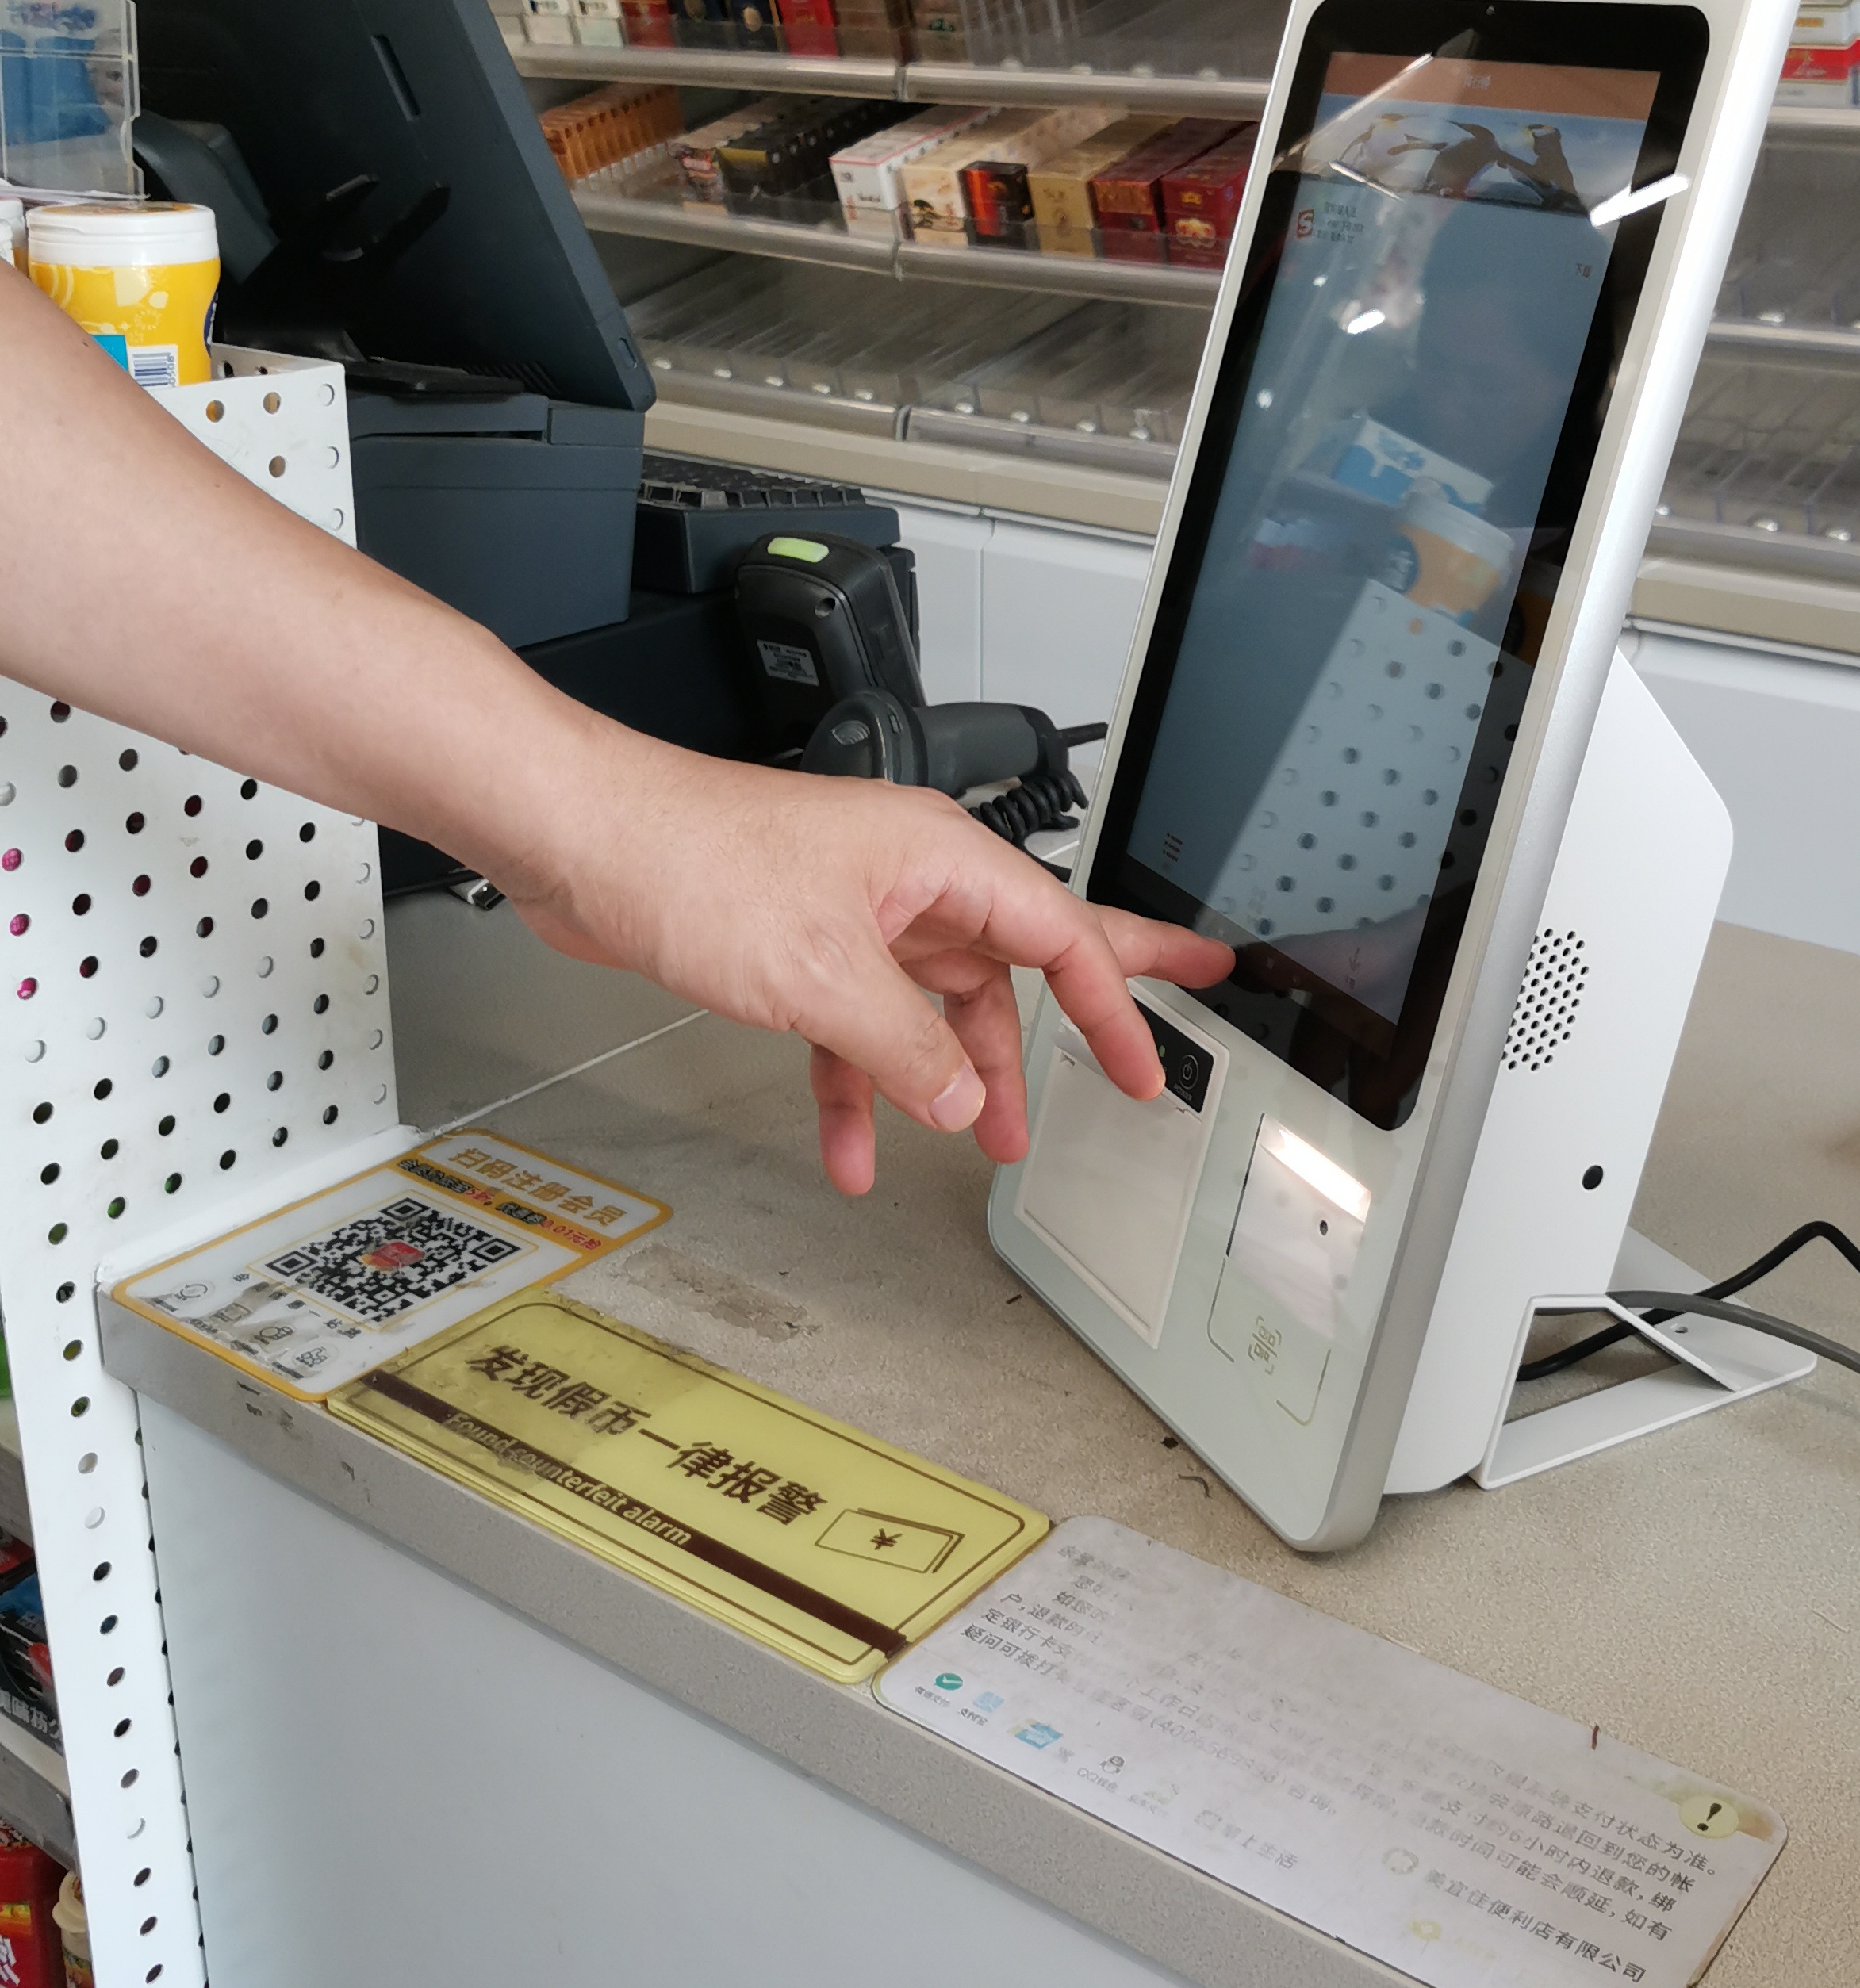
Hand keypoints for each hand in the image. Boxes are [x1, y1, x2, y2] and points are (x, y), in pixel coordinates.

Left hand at [493, 734, 1232, 1194]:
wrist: (583, 840)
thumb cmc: (690, 858)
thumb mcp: (822, 975)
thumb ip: (907, 1050)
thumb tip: (963, 1103)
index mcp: (938, 858)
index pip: (1061, 935)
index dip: (1114, 1005)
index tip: (1149, 1060)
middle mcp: (907, 878)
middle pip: (1017, 961)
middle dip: (1080, 1017)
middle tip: (1148, 1044)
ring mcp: (854, 911)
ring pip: (934, 1007)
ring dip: (954, 1080)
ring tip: (986, 1143)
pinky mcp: (798, 944)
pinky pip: (858, 1027)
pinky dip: (861, 1086)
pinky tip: (854, 1146)